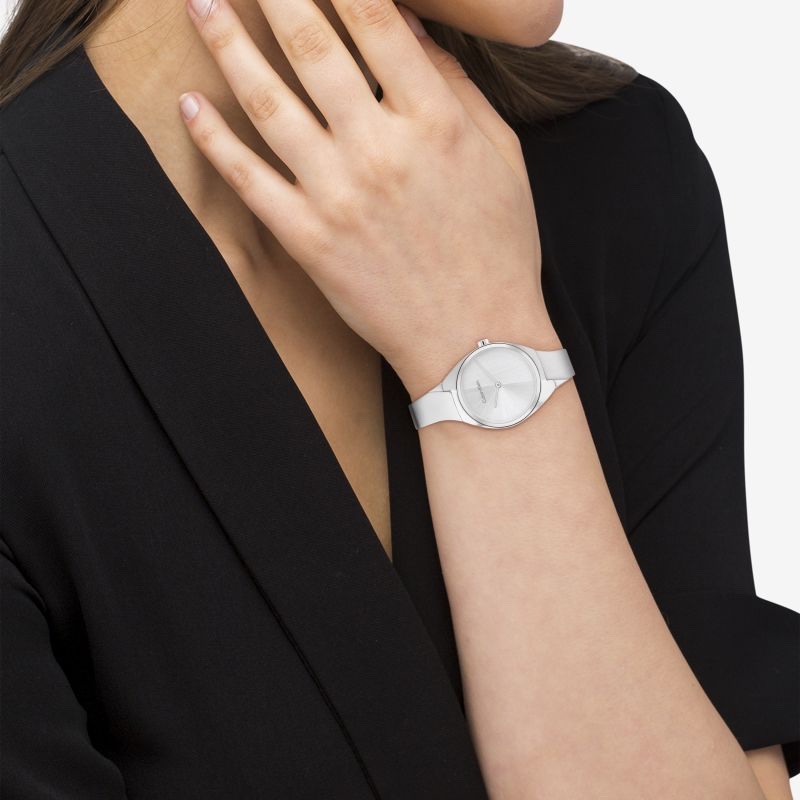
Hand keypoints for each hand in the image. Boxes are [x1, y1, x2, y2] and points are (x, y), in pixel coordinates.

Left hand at [180, 0, 552, 397]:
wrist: (475, 340)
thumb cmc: (497, 250)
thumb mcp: (502, 157)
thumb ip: (458, 87)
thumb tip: (415, 29)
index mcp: (434, 120)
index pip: (374, 17)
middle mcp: (380, 149)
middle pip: (310, 43)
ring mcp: (337, 195)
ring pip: (267, 103)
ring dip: (226, 44)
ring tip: (200, 2)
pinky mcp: (309, 240)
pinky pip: (248, 180)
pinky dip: (213, 139)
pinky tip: (189, 103)